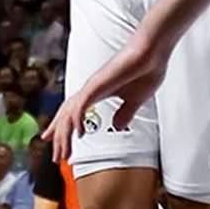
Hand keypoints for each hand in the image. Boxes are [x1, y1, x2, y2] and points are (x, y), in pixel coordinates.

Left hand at [44, 32, 167, 160]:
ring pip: (70, 113)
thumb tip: (117, 126)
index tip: (56, 144)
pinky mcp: (98, 83)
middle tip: (57, 157)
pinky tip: (78, 133)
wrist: (153, 51)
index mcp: (98, 93)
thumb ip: (125, 112)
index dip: (63, 129)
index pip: (73, 113)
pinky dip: (77, 119)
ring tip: (62, 153)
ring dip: (64, 134)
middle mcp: (91, 90)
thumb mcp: (135, 100)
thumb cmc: (146, 70)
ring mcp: (93, 86)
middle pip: (66, 116)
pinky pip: (82, 104)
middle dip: (59, 138)